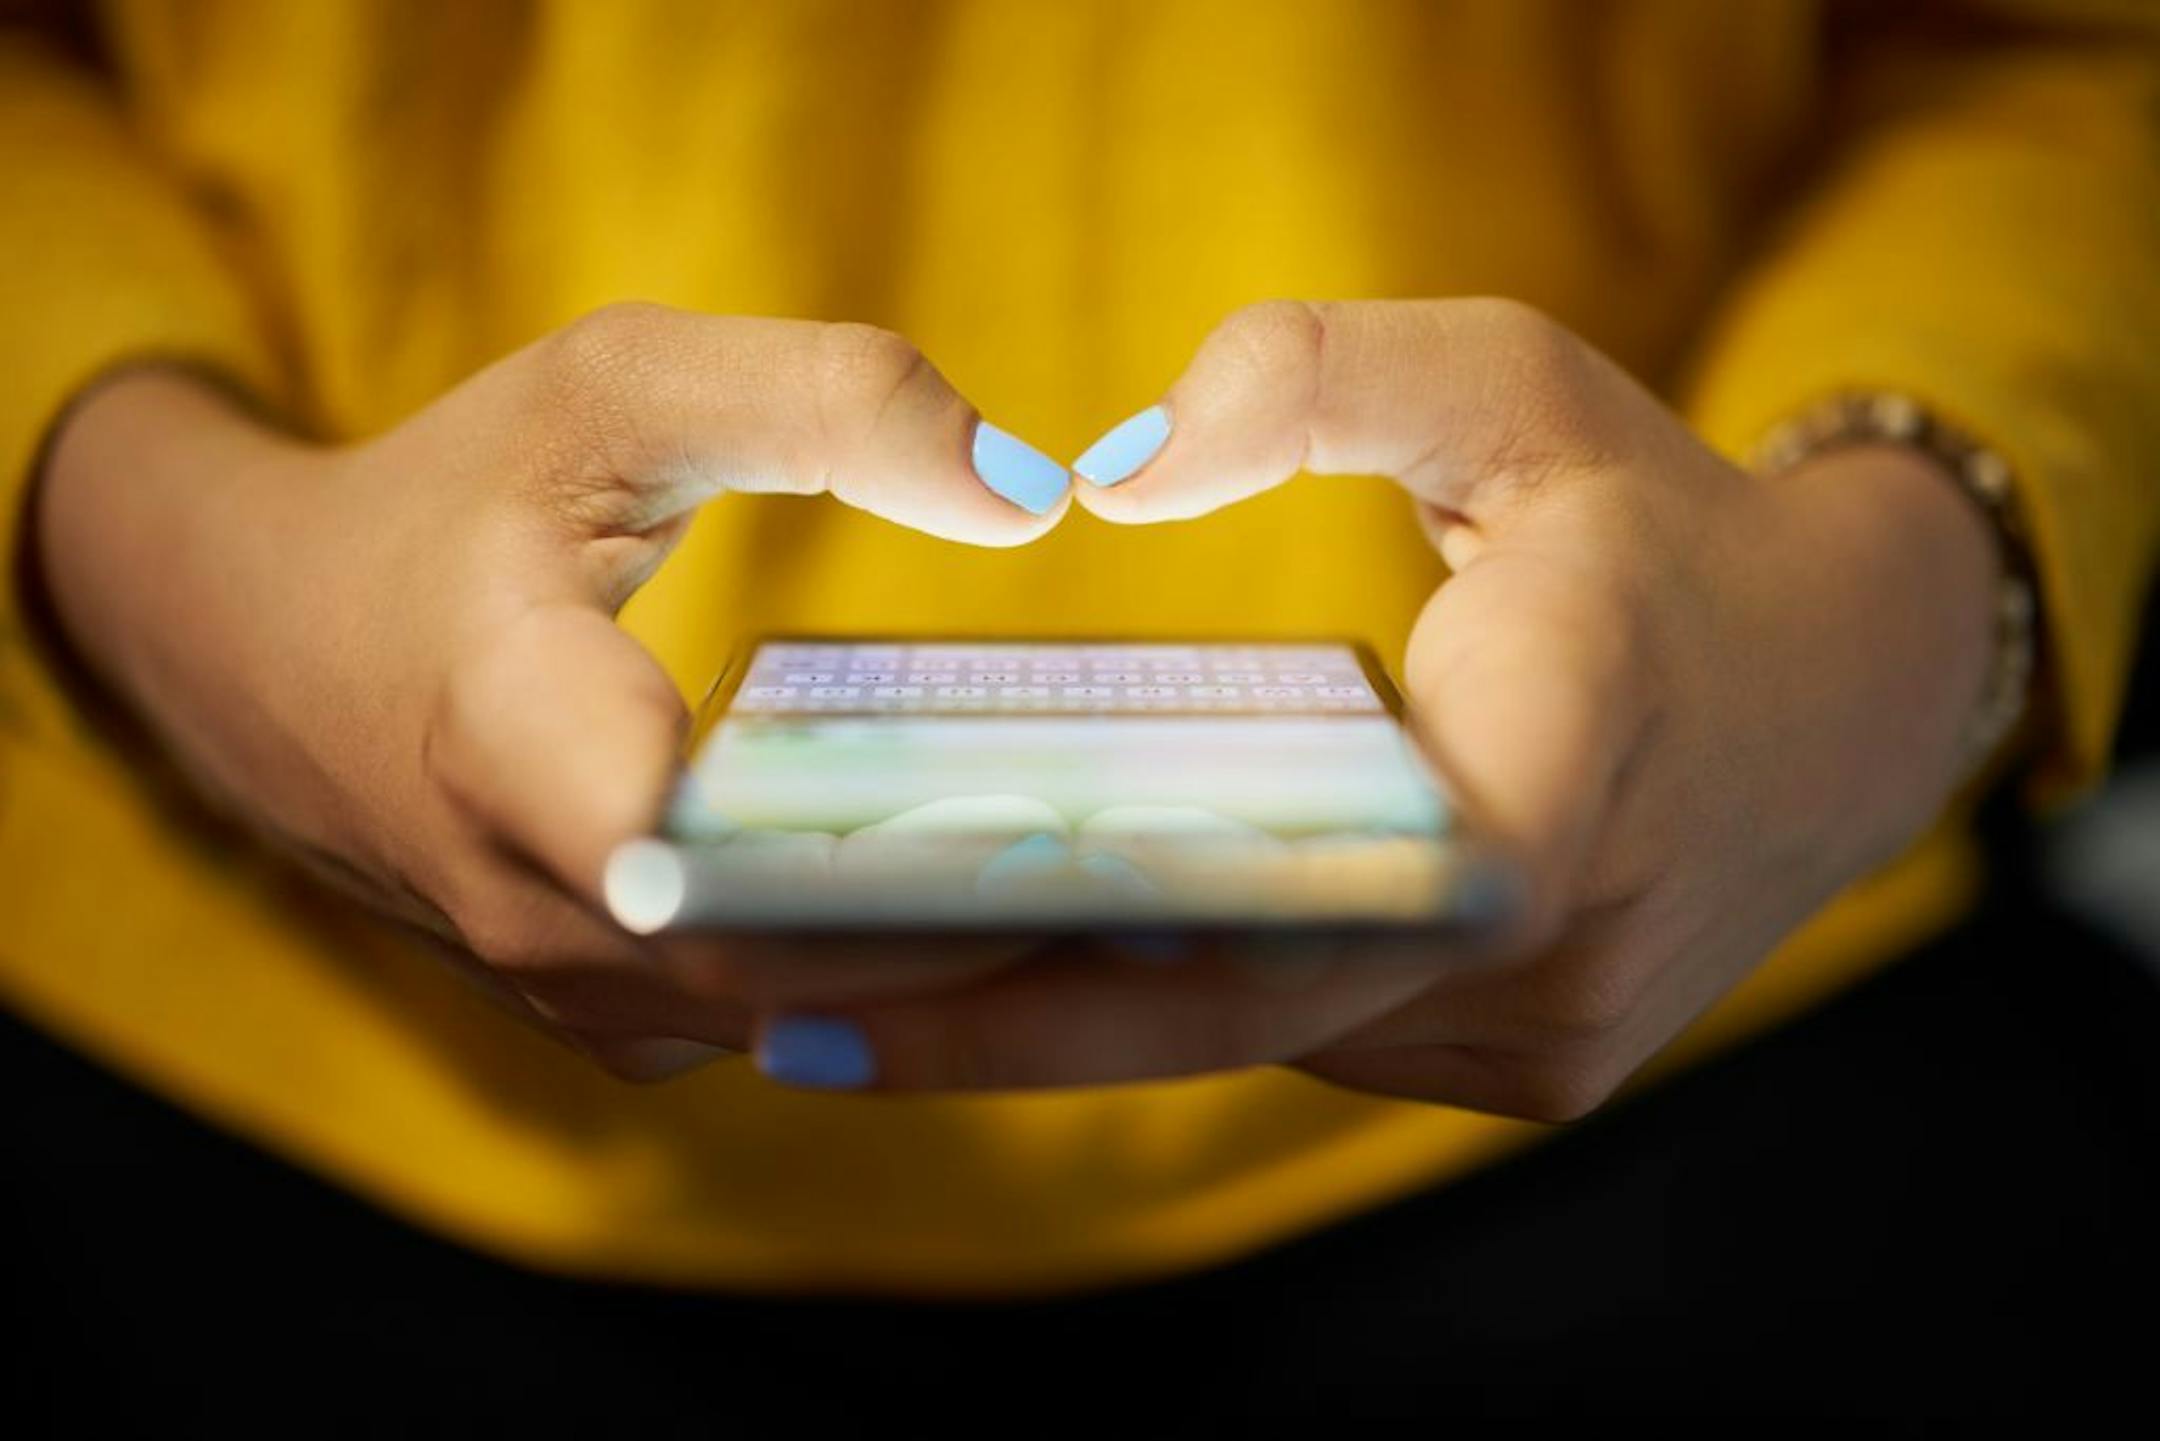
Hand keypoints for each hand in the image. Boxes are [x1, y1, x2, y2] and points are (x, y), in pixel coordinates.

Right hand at [34, 304, 1071, 1077]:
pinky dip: (901, 983)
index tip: (1081, 837)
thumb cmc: (450, 502)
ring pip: (808, 1020)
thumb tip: (1035, 492)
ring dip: (971, 974)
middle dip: (1000, 935)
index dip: (904, 868)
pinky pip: (783, 1024)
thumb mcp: (614, 388)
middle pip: (805, 970)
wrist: (262, 647)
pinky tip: (1035, 918)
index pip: (719, 864)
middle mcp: (538, 912)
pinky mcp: (610, 1015)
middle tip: (1204, 879)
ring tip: (1160, 909)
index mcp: (514, 739)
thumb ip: (823, 398)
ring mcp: (572, 990)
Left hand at [759, 299, 2001, 1118]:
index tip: (852, 985)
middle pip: (1227, 1015)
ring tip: (862, 983)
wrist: (1848, 695)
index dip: (1059, 968)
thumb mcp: (1516, 384)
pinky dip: (1184, 1005)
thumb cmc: (1658, 526)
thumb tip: (1112, 467)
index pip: (1284, 911)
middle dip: (997, 1020)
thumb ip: (1321, 377)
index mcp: (1554, 770)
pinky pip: (1316, 1037)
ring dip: (1078, 1017)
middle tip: (773, 1008)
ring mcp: (1543, 1038)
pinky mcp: (1528, 1067)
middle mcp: (1548, 952)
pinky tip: (1042, 962)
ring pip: (1263, 1040)